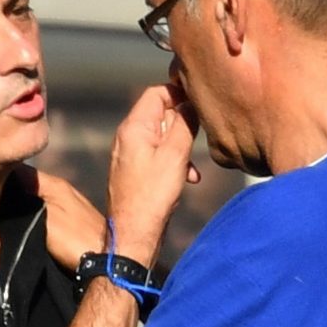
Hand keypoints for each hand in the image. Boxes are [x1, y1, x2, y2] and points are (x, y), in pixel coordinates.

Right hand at [15, 165, 105, 270]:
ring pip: (37, 198)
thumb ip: (25, 200)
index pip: (20, 171)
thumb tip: (7, 184)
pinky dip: (35, 215)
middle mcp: (62, 190)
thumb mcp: (45, 218)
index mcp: (54, 184)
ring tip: (5, 215)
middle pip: (28, 185)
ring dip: (23, 205)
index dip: (2, 178)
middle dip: (11, 192)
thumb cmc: (75, 239)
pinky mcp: (73, 220)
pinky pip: (47, 211)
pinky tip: (27, 226)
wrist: (108, 262)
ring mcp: (69, 204)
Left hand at [106, 84, 198, 265]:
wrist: (133, 233)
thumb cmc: (152, 195)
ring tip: (191, 165)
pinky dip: (173, 161)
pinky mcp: (134, 170)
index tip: (199, 104)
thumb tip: (190, 103)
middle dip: (183, 124)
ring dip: (181, 146)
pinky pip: (157, 155)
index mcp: (134, 127)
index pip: (156, 93)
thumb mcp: (175, 155)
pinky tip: (186, 178)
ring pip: (162, 136)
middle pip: (160, 113)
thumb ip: (184, 124)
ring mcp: (129, 154)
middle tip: (198, 138)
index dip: (179, 94)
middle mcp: (127, 137)